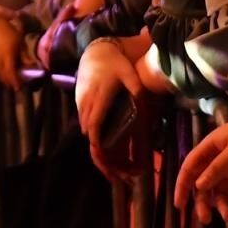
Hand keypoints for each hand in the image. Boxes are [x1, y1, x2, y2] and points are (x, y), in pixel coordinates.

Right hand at [0, 17, 25, 90]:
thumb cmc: (9, 31)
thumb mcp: (20, 43)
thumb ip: (24, 56)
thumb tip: (32, 66)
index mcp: (7, 58)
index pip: (11, 75)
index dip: (15, 83)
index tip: (19, 88)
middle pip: (3, 77)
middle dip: (9, 82)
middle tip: (16, 85)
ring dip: (3, 79)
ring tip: (10, 81)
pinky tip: (1, 74)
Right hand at [75, 41, 143, 178]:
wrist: (95, 53)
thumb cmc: (115, 64)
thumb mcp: (130, 73)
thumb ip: (137, 89)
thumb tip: (146, 105)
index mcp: (100, 98)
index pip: (95, 124)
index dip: (99, 142)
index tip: (106, 158)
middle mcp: (87, 104)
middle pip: (89, 134)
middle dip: (101, 156)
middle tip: (118, 175)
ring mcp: (82, 105)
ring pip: (87, 132)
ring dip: (98, 150)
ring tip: (115, 170)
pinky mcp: (81, 105)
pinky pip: (86, 125)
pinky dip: (95, 139)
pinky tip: (107, 152)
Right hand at [175, 110, 227, 224]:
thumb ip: (218, 168)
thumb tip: (198, 186)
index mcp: (209, 149)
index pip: (189, 168)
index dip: (182, 186)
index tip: (179, 205)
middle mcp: (217, 162)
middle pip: (204, 186)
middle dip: (204, 203)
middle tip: (206, 219)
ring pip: (221, 193)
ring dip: (223, 206)